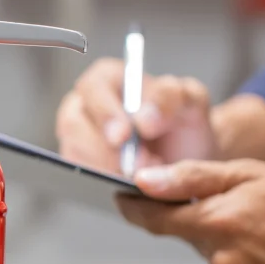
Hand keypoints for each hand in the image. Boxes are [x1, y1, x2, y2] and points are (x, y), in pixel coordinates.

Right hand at [55, 58, 218, 174]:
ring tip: (143, 176)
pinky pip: (79, 175)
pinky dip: (103, 182)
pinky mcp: (79, 164)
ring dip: (107, 168)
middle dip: (106, 150)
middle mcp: (87, 105)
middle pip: (74, 123)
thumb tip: (143, 119)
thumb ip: (169, 98)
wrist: (188, 162)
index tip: (122, 137)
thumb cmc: (184, 124)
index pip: (94, 87)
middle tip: (138, 168)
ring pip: (74, 152)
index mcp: (108, 78)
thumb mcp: (190, 101)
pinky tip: (127, 185)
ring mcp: (79, 136)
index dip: (105, 112)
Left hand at [116, 159, 264, 263]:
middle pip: (190, 237)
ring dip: (225, 243)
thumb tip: (145, 183)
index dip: (137, 210)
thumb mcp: (247, 174)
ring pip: (212, 257)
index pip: (157, 220)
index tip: (123, 201)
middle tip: (242, 206)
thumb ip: (190, 179)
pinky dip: (241, 263)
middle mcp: (223, 260)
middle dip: (204, 220)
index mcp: (219, 223)